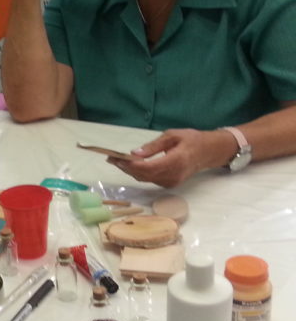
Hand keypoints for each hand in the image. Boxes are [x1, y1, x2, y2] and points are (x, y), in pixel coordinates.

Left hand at [109, 129, 233, 187]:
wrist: (209, 152)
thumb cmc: (192, 139)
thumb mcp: (172, 136)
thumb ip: (153, 146)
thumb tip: (135, 153)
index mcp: (176, 160)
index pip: (149, 167)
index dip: (131, 165)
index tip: (117, 158)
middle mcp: (174, 174)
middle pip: (144, 175)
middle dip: (126, 167)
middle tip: (111, 158)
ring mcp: (172, 182)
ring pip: (145, 179)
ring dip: (130, 171)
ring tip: (117, 160)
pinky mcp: (170, 184)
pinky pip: (150, 180)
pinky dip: (139, 173)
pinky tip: (130, 165)